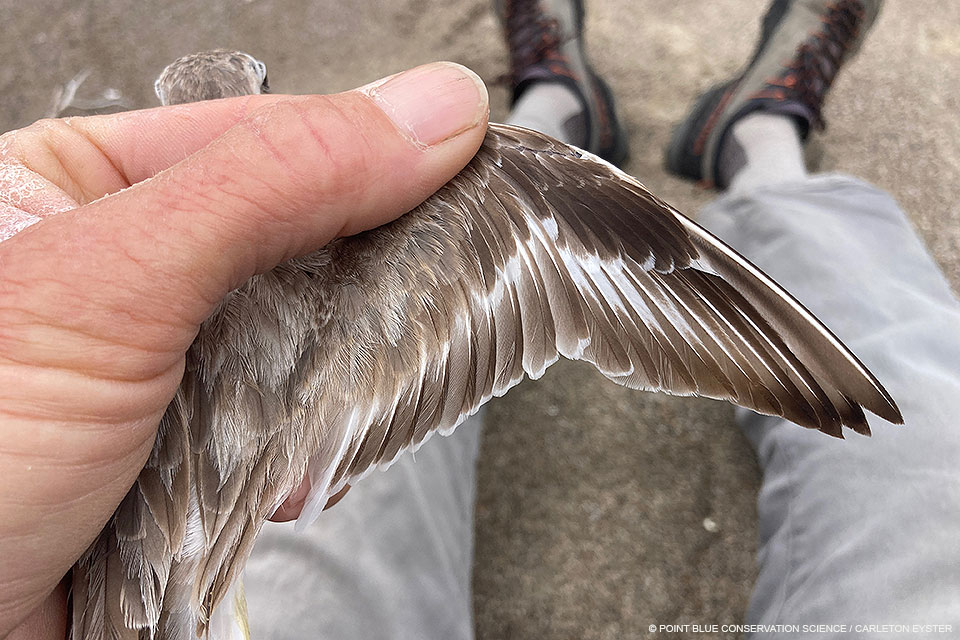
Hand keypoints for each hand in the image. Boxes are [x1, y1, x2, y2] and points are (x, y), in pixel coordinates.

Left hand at [0, 61, 487, 639]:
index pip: (272, 138)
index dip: (372, 154)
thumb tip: (428, 113)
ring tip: (308, 424)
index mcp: (87, 184)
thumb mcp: (109, 282)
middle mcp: (135, 267)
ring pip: (314, 342)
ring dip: (327, 393)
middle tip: (399, 315)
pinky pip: (295, 426)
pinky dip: (307, 458)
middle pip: (307, 242)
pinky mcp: (200, 446)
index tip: (464, 176)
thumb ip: (271, 183)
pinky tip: (282, 477)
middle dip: (351, 298)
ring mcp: (174, 362)